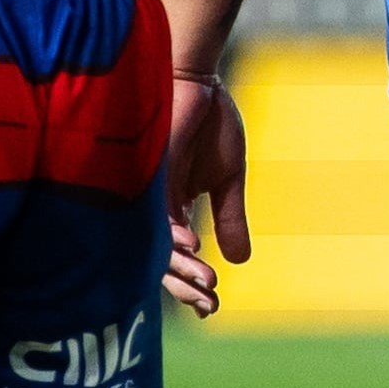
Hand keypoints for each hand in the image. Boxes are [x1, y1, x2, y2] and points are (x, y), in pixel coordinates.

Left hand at [161, 67, 246, 318]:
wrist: (199, 81)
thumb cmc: (210, 120)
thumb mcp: (228, 179)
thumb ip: (230, 219)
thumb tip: (240, 262)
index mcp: (174, 209)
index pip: (179, 257)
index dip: (193, 283)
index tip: (213, 306)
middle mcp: (154, 207)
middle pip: (162, 260)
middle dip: (186, 286)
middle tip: (211, 304)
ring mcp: (148, 193)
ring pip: (156, 245)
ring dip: (182, 268)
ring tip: (207, 285)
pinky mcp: (148, 175)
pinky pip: (153, 215)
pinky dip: (172, 234)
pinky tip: (191, 247)